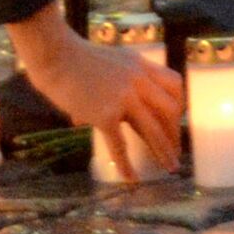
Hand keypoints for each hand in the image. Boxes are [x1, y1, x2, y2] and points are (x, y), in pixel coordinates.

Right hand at [8, 5, 184, 173]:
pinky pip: (120, 145)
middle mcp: (137, 80)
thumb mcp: (105, 63)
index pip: (174, 84)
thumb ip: (106, 88)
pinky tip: (131, 179)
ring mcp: (123, 97)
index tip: (175, 123)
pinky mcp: (105, 114)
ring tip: (170, 168)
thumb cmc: (71, 59)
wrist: (55, 55)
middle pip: (169, 109)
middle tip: (174, 152)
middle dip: (174, 133)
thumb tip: (83, 121)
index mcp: (140, 65)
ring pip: (153, 129)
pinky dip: (126, 165)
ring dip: (164, 151)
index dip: (178, 106)